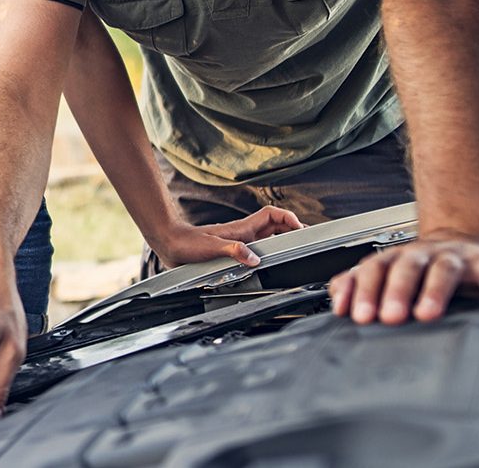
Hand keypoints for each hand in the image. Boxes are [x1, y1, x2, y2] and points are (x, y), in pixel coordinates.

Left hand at [153, 205, 303, 266]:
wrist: (171, 244)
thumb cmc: (188, 243)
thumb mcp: (212, 248)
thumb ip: (234, 251)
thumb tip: (254, 259)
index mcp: (243, 228)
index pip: (272, 215)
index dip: (288, 218)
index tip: (300, 228)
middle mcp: (244, 233)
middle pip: (276, 226)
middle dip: (292, 230)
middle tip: (306, 240)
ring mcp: (240, 242)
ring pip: (268, 237)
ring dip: (282, 240)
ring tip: (295, 250)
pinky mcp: (233, 251)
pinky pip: (257, 249)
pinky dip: (268, 253)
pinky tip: (269, 263)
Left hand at [328, 234, 478, 324]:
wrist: (462, 240)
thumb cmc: (420, 267)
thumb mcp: (387, 273)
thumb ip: (358, 284)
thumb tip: (336, 299)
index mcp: (395, 259)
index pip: (373, 270)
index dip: (363, 291)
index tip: (357, 315)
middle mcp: (423, 255)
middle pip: (406, 267)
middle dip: (395, 291)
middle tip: (389, 316)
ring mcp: (455, 258)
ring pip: (443, 269)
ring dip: (434, 291)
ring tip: (428, 314)